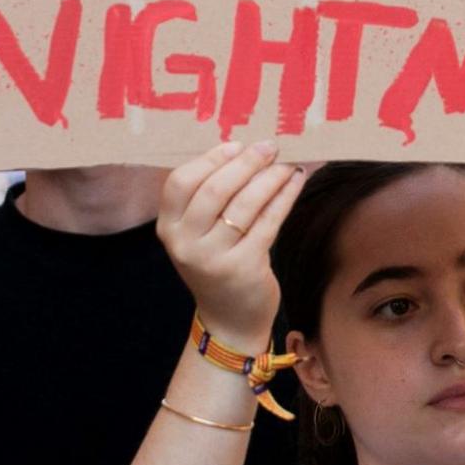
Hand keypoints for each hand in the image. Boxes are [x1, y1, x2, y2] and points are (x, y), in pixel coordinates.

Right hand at [156, 142, 306, 349]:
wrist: (229, 319)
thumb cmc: (217, 263)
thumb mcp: (198, 234)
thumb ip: (208, 198)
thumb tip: (243, 149)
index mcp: (168, 228)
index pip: (180, 182)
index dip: (210, 159)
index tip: (237, 145)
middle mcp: (185, 244)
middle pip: (214, 189)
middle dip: (246, 163)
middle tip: (269, 146)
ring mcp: (213, 258)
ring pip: (244, 204)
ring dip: (269, 178)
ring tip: (286, 164)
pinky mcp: (244, 268)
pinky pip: (268, 222)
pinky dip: (284, 197)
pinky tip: (295, 182)